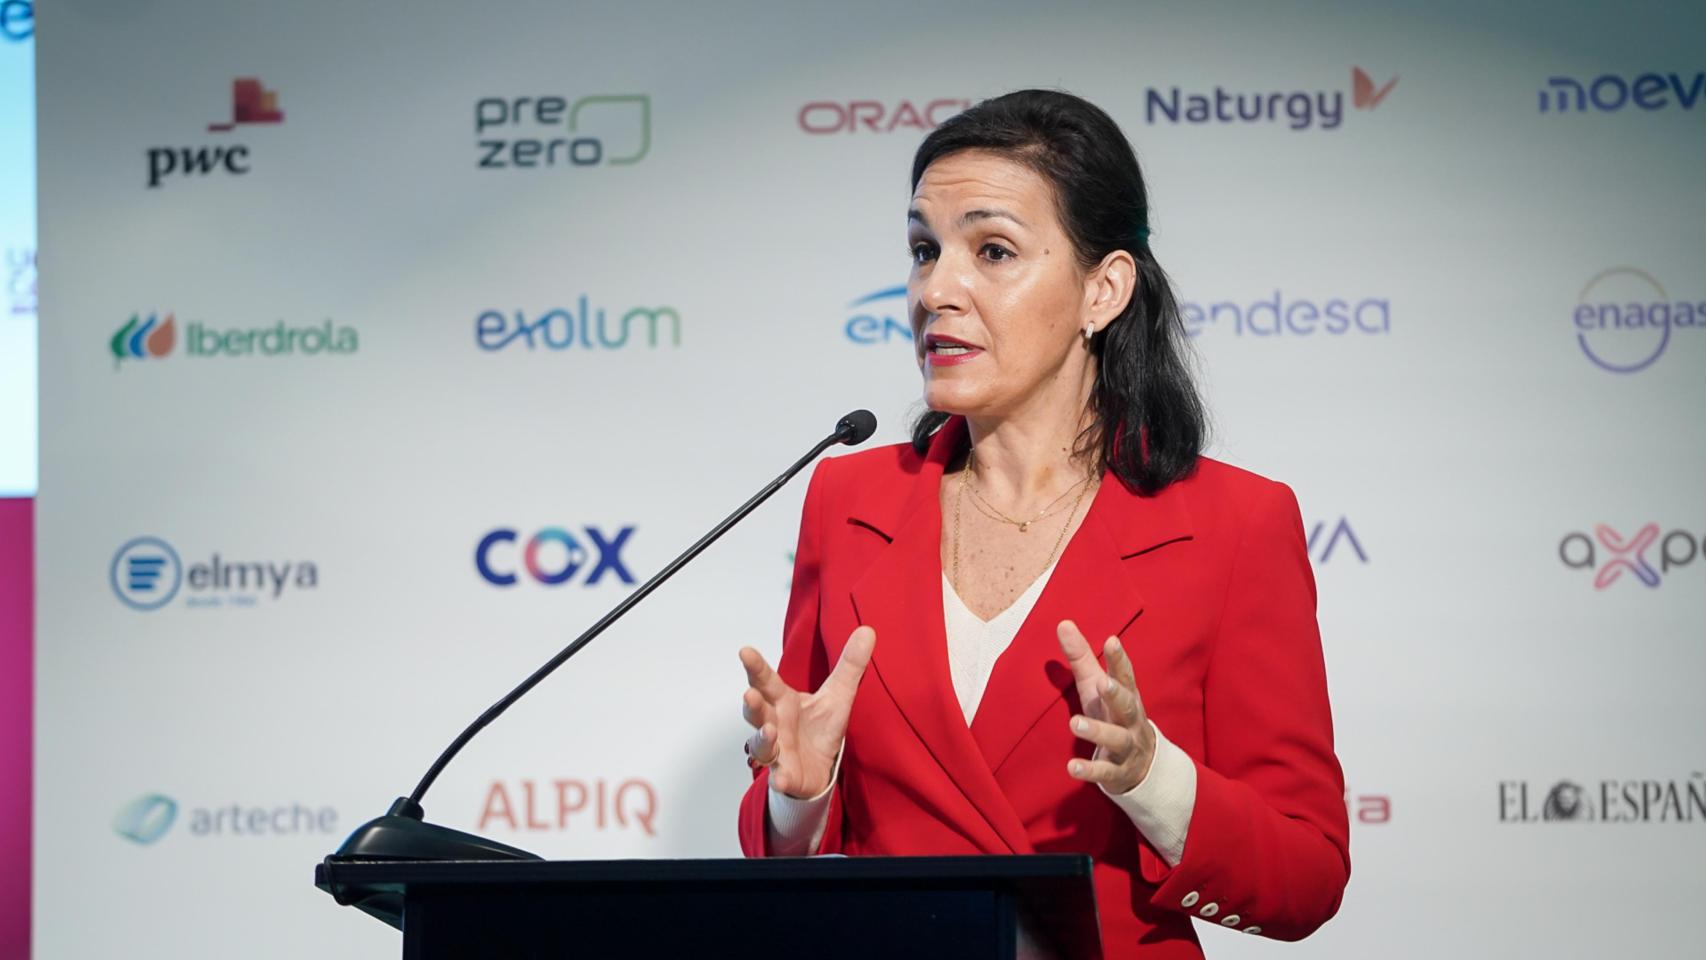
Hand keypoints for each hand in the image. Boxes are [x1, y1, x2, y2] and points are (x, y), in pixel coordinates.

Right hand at [738, 626, 875, 798]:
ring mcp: (777, 751)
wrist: (819, 767)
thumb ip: (850, 665)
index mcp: (784, 701)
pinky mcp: (786, 775)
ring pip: (762, 745)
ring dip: (763, 739)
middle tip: (749, 693)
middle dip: (752, 704)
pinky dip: (779, 779)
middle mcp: (774, 724)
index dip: (756, 667)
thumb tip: (868, 630)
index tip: (745, 651)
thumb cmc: (819, 727)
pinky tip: (781, 778)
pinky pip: (779, 778)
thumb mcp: (839, 695)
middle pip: (757, 712)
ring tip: (770, 731)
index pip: (767, 681)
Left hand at [1057, 620, 1154, 794]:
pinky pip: (1105, 772)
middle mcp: (1130, 720)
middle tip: (1102, 683)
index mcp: (1126, 695)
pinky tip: (1071, 767)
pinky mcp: (1118, 772)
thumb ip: (1081, 658)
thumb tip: (1063, 623)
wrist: (1142, 766)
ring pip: (1116, 738)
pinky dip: (1089, 770)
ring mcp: (1127, 747)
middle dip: (1116, 694)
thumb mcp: (1096, 687)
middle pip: (1127, 705)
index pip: (1125, 675)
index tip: (1112, 640)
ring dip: (1097, 731)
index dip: (1119, 659)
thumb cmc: (1112, 715)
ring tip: (1074, 723)